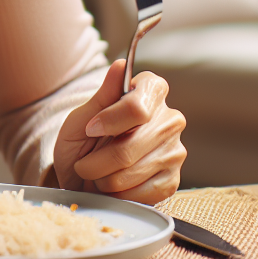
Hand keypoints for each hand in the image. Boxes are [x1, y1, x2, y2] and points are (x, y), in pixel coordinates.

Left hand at [52, 60, 185, 203]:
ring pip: (132, 171)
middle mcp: (170, 118)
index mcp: (150, 91)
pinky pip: (141, 193)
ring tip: (99, 173)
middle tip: (85, 162)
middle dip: (97, 160)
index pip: (137, 107)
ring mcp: (175, 151)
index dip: (110, 121)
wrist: (82, 177)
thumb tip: (121, 65)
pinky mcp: (173, 182)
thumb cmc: (83, 141)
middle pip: (131, 145)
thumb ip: (104, 95)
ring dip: (104, 178)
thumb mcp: (82, 117)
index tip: (91, 129)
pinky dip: (118, 194)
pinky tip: (114, 186)